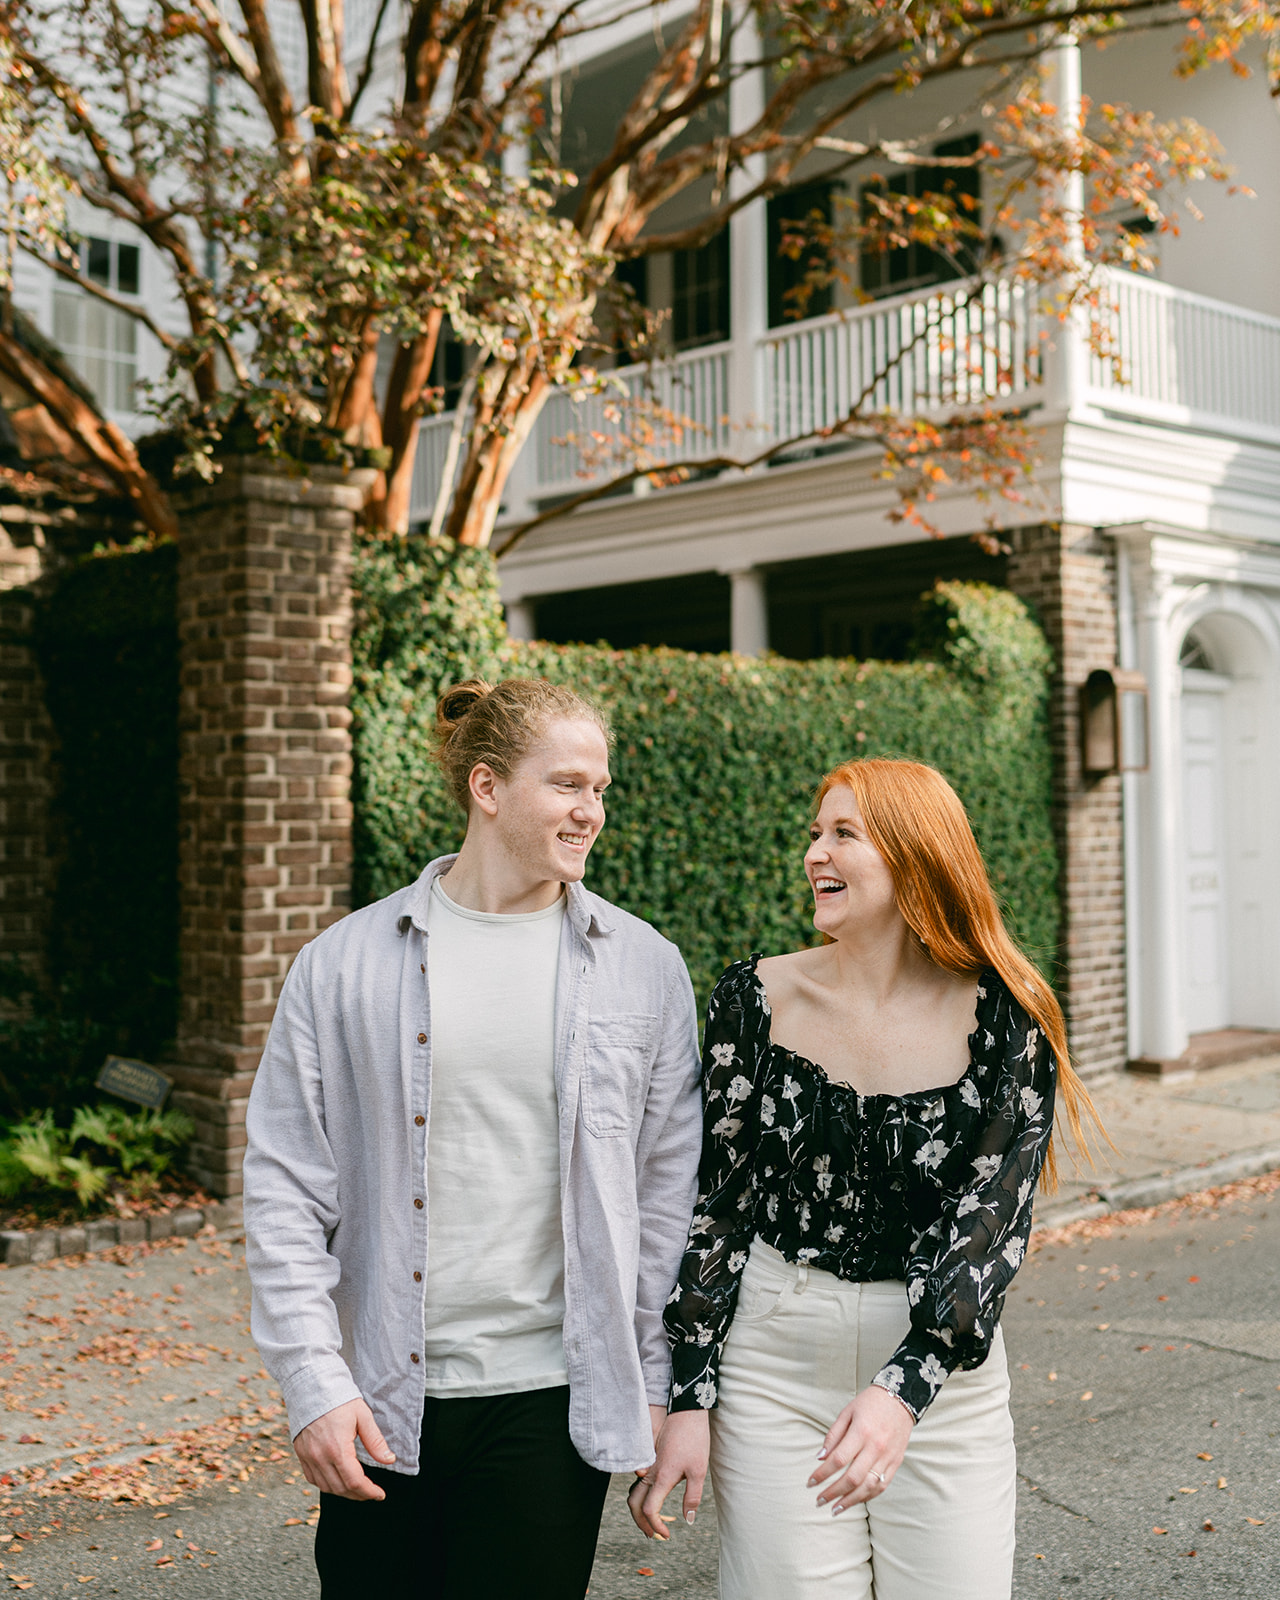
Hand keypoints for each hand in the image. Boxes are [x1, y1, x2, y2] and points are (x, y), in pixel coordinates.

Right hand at [294, 1398, 396, 1500]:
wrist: (311, 1385)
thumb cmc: (339, 1398)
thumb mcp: (362, 1416)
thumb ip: (376, 1441)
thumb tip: (389, 1460)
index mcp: (337, 1448)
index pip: (354, 1481)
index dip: (369, 1492)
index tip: (379, 1494)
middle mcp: (320, 1457)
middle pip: (340, 1488)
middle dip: (358, 1495)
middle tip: (371, 1493)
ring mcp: (308, 1457)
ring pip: (326, 1487)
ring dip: (343, 1492)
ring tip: (357, 1488)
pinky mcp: (301, 1454)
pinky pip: (312, 1479)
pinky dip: (326, 1484)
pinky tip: (337, 1480)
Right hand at [628, 1409, 708, 1539]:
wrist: (687, 1412)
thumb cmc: (695, 1440)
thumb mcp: (699, 1471)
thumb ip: (692, 1497)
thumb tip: (688, 1519)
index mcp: (661, 1478)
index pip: (649, 1510)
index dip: (656, 1526)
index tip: (667, 1535)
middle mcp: (650, 1472)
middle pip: (634, 1504)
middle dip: (641, 1524)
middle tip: (654, 1535)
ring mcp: (648, 1464)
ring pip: (634, 1492)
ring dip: (640, 1511)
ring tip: (655, 1522)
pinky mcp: (650, 1458)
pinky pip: (639, 1482)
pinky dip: (642, 1497)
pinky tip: (657, 1499)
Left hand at [807, 1385, 913, 1512]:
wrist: (901, 1398)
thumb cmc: (870, 1403)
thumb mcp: (847, 1412)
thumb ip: (833, 1435)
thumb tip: (820, 1457)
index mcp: (861, 1432)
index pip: (838, 1460)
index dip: (822, 1474)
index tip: (810, 1482)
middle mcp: (875, 1447)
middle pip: (852, 1478)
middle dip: (833, 1493)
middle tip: (818, 1500)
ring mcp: (888, 1457)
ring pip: (867, 1487)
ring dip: (849, 1501)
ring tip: (835, 1509)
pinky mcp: (896, 1463)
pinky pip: (881, 1486)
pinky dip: (867, 1496)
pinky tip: (855, 1501)